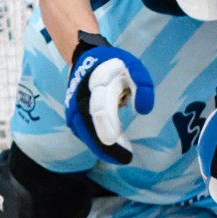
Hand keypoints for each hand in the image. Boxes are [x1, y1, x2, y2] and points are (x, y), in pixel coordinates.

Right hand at [64, 31, 154, 163]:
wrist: (87, 59)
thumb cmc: (114, 64)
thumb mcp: (133, 66)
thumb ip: (142, 83)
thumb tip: (144, 110)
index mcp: (94, 83)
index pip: (98, 108)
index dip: (107, 127)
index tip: (116, 142)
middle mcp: (79, 97)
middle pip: (88, 126)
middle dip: (105, 145)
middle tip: (123, 159)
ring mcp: (73, 107)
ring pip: (85, 133)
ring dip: (101, 147)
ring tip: (120, 157)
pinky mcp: (73, 116)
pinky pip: (85, 132)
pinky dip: (96, 143)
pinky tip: (112, 151)